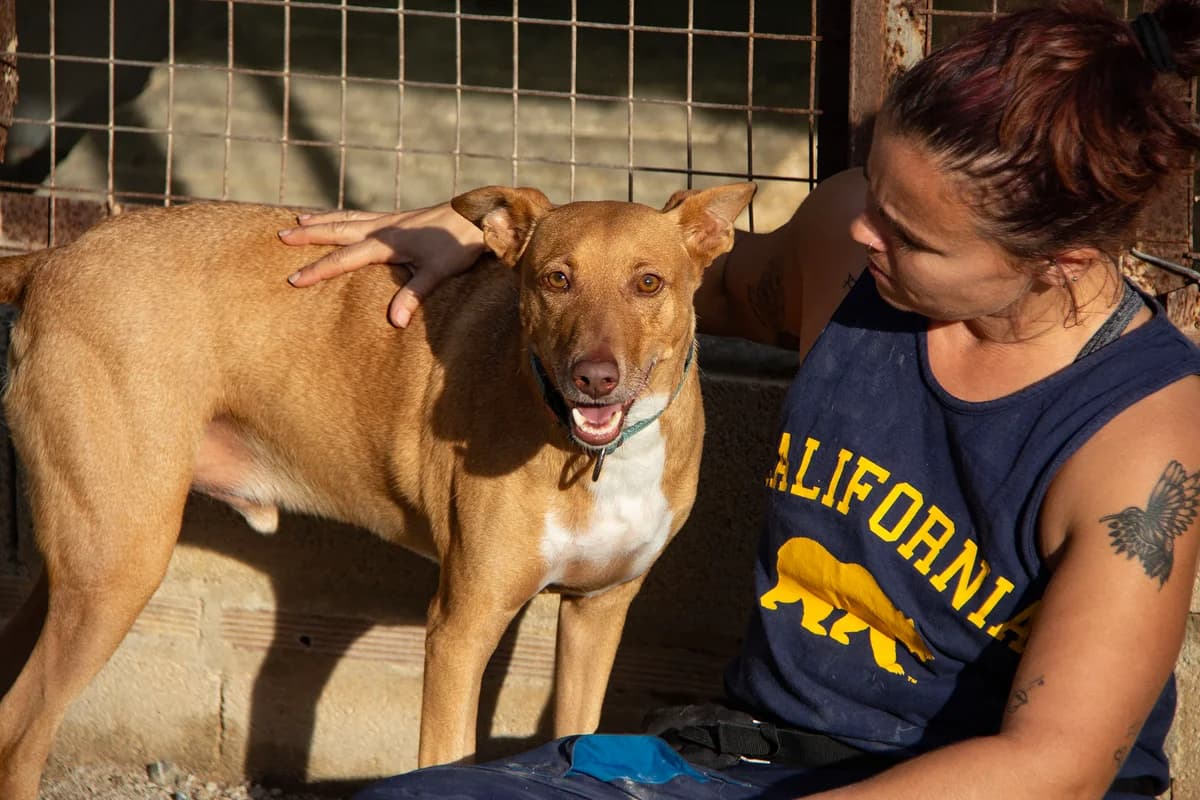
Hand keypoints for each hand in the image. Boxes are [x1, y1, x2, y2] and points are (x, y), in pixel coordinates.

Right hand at [279, 203, 484, 327]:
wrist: (479, 215)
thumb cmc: (459, 244)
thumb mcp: (438, 272)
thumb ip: (414, 295)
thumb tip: (393, 321)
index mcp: (386, 242)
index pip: (344, 259)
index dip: (318, 270)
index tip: (293, 279)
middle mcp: (383, 228)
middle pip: (337, 230)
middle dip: (309, 235)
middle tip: (281, 237)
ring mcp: (391, 220)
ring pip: (347, 219)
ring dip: (322, 220)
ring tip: (299, 220)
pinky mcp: (400, 218)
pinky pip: (362, 216)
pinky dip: (344, 216)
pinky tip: (341, 219)